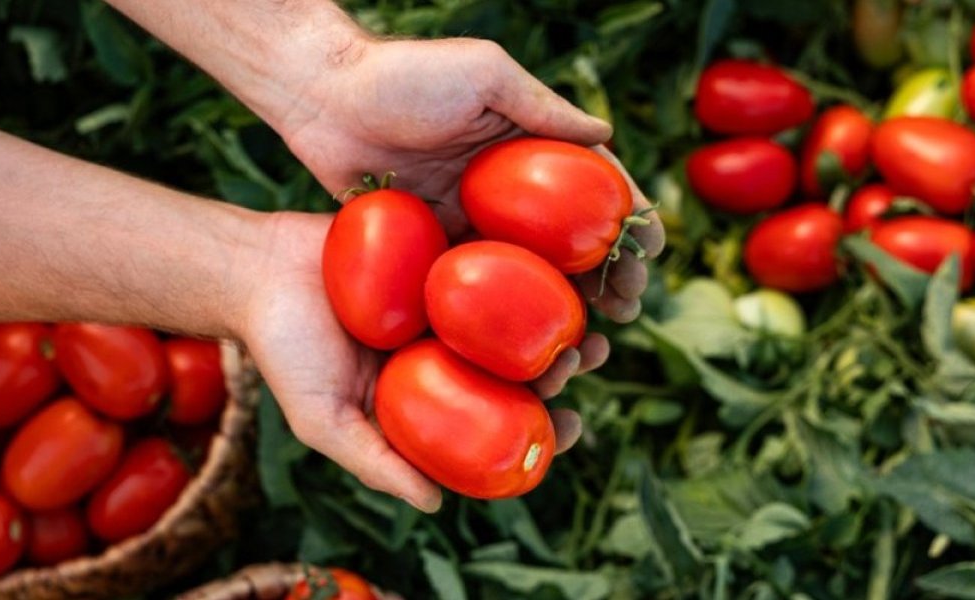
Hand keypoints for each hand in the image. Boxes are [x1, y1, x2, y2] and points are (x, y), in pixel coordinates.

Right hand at [238, 212, 600, 511]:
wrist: (255, 270)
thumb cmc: (285, 350)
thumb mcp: (323, 419)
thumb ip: (375, 461)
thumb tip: (437, 505)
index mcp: (429, 395)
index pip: (495, 420)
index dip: (539, 428)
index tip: (569, 428)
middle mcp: (447, 348)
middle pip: (518, 363)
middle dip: (561, 365)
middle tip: (583, 358)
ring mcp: (448, 297)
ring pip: (517, 308)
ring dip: (558, 311)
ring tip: (587, 311)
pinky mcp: (442, 247)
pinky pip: (491, 251)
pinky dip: (528, 258)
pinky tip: (559, 256)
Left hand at [273, 36, 665, 323]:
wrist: (321, 98)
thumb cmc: (403, 73)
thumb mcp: (483, 74)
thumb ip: (541, 107)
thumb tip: (607, 138)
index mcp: (528, 145)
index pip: (594, 185)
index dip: (629, 217)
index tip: (654, 249)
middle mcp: (507, 189)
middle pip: (571, 241)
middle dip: (609, 274)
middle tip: (628, 309)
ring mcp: (471, 220)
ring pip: (530, 274)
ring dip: (564, 306)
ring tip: (590, 338)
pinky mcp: (434, 247)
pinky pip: (475, 288)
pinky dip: (503, 318)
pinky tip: (523, 346)